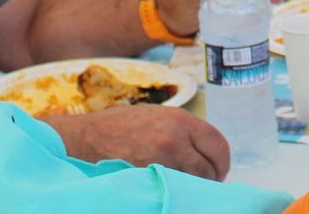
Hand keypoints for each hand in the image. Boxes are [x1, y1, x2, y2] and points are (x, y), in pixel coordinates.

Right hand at [61, 104, 229, 179]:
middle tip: (202, 184)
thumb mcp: (157, 116)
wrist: (86, 139)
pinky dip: (174, 193)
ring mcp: (162, 160)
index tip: (218, 171)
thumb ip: (184, 131)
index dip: (222, 162)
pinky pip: (172, 190)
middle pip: (210, 168)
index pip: (219, 145)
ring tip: (180, 185)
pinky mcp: (148, 178)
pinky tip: (165, 188)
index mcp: (180, 119)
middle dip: (210, 179)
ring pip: (193, 183)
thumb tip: (207, 153)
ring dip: (192, 188)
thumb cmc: (121, 126)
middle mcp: (175, 138)